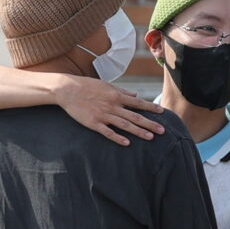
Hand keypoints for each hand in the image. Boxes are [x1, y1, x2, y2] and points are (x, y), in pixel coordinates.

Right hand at [51, 77, 166, 145]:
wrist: (67, 89)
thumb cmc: (86, 86)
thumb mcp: (106, 85)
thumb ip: (121, 91)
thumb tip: (135, 95)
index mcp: (116, 95)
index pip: (138, 103)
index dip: (151, 108)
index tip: (162, 113)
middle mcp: (112, 105)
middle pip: (134, 116)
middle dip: (150, 123)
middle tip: (162, 131)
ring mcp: (103, 115)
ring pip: (124, 125)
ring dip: (138, 132)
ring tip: (150, 138)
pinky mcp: (93, 123)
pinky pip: (107, 132)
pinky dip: (117, 137)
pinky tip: (127, 143)